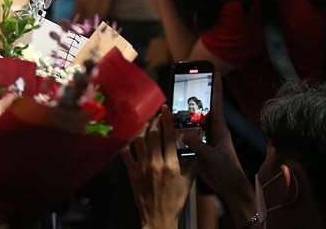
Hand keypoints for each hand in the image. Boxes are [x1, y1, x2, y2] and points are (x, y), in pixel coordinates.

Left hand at [123, 105, 196, 228]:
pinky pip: (127, 154)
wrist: (159, 218)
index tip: (165, 109)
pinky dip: (128, 144)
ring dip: (142, 129)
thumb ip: (193, 166)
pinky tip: (132, 140)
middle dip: (155, 122)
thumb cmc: (175, 202)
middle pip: (153, 135)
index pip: (169, 137)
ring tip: (146, 124)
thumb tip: (199, 152)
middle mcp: (155, 163)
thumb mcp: (188, 183)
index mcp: (171, 165)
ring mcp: (142, 167)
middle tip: (157, 116)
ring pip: (139, 141)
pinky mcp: (132, 173)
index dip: (167, 120)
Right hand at [180, 73, 255, 225]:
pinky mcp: (196, 150)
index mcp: (220, 130)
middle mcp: (211, 132)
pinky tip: (165, 130)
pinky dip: (176, 135)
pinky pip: (184, 139)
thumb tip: (183, 135)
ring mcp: (203, 141)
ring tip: (168, 108)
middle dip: (191, 99)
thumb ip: (201, 146)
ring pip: (190, 125)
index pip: (218, 105)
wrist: (230, 189)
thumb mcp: (216, 157)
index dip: (216, 89)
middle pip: (200, 111)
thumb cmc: (229, 171)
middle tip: (180, 86)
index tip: (215, 73)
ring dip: (181, 118)